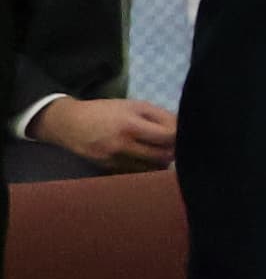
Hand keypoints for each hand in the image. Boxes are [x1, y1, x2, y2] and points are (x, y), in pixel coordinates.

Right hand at [33, 95, 177, 168]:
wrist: (69, 124)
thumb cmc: (106, 111)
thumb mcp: (134, 105)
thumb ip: (161, 116)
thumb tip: (183, 127)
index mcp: (130, 126)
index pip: (167, 137)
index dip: (179, 136)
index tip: (181, 133)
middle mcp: (122, 146)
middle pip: (163, 156)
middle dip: (173, 150)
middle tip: (174, 144)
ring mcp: (114, 161)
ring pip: (152, 169)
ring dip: (162, 161)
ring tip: (160, 150)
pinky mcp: (109, 170)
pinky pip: (137, 173)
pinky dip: (147, 168)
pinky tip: (146, 159)